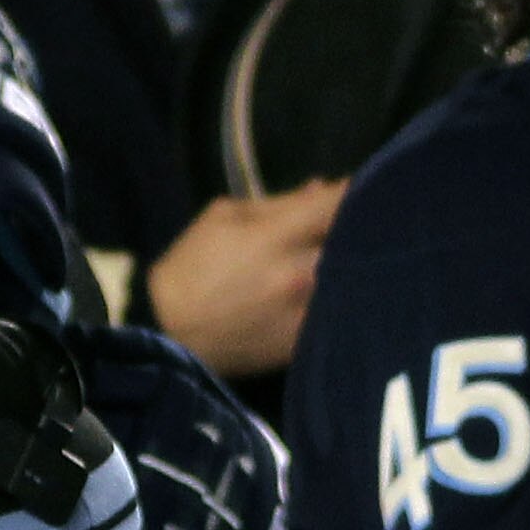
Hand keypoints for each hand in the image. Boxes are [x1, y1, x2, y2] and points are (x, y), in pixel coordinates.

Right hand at [137, 181, 344, 380]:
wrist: (167, 335)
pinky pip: (339, 313)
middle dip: (359, 228)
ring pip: (352, 278)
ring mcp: (305, 313)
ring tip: (353, 256)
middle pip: (355, 242)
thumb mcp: (222, 218)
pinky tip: (337, 291)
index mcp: (277, 237)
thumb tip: (319, 189)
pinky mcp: (304, 343)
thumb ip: (277, 203)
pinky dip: (342, 297)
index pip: (338, 204)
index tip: (362, 185)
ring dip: (355, 263)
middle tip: (361, 221)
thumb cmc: (190, 269)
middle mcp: (300, 274)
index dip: (356, 190)